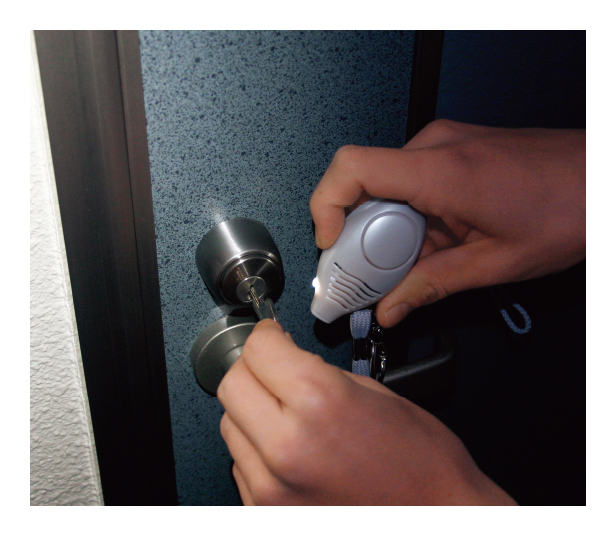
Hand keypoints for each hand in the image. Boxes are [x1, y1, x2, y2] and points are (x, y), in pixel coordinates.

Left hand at [218, 320, 515, 504]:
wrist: (438, 520)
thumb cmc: (421, 464)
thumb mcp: (375, 393)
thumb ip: (319, 373)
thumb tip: (284, 362)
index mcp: (319, 402)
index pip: (258, 349)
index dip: (266, 335)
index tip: (272, 336)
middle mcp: (286, 447)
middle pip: (231, 385)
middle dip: (252, 368)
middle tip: (274, 367)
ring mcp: (271, 488)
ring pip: (230, 425)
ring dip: (252, 411)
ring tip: (288, 415)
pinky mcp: (266, 514)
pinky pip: (242, 466)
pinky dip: (258, 451)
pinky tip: (291, 450)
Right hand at [310, 120, 585, 326]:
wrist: (603, 177)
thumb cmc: (569, 207)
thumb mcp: (494, 262)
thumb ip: (433, 285)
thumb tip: (392, 307)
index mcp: (441, 170)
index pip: (351, 168)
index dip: (325, 207)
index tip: (329, 244)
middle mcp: (435, 148)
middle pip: (361, 189)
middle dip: (353, 240)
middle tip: (360, 280)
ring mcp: (442, 146)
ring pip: (383, 191)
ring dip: (381, 234)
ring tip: (397, 271)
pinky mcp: (450, 152)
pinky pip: (407, 186)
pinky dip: (403, 221)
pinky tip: (420, 249)